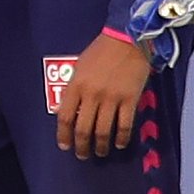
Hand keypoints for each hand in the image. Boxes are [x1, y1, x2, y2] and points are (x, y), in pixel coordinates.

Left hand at [56, 33, 150, 160]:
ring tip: (100, 152)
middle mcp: (91, 94)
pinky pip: (125, 125)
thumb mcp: (80, 67)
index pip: (65, 117)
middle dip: (82, 146)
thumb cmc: (101, 51)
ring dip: (101, 146)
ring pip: (103, 131)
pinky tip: (120, 143)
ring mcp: (111, 98)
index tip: (65, 146)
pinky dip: (122, 138)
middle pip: (83, 129)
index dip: (63, 135)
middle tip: (83, 154)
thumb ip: (74, 90)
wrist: (127, 38)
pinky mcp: (130, 99)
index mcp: (76, 85)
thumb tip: (69, 112)